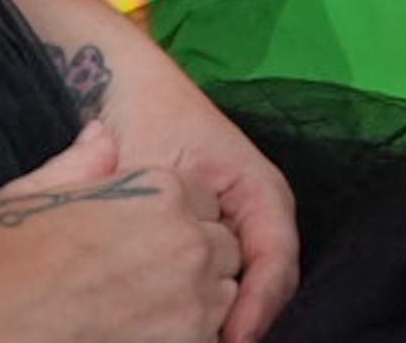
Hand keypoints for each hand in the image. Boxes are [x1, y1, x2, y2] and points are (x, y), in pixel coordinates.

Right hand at [0, 122, 238, 342]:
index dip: (176, 215)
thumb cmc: (2, 252)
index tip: (144, 234)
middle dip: (194, 257)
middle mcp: (187, 240)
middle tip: (142, 273)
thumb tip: (102, 136)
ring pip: (224, 296)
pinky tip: (141, 327)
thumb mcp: (40, 188)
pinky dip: (184, 332)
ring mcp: (191, 301)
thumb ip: (86, 161)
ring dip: (197, 299)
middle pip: (222, 247)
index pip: (202, 198)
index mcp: (159, 190)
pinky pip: (208, 336)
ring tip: (142, 304)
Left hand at [80, 41, 299, 342]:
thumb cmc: (146, 119)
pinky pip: (229, 282)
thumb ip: (161, 218)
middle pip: (271, 285)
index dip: (256, 307)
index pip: (276, 262)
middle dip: (248, 321)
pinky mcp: (222, 239)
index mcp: (262, 192)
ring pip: (252, 289)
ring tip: (202, 339)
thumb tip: (160, 271)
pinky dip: (214, 305)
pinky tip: (191, 325)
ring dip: (231, 317)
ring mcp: (245, 228)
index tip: (232, 339)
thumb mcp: (154, 168)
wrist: (129, 88)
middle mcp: (264, 214)